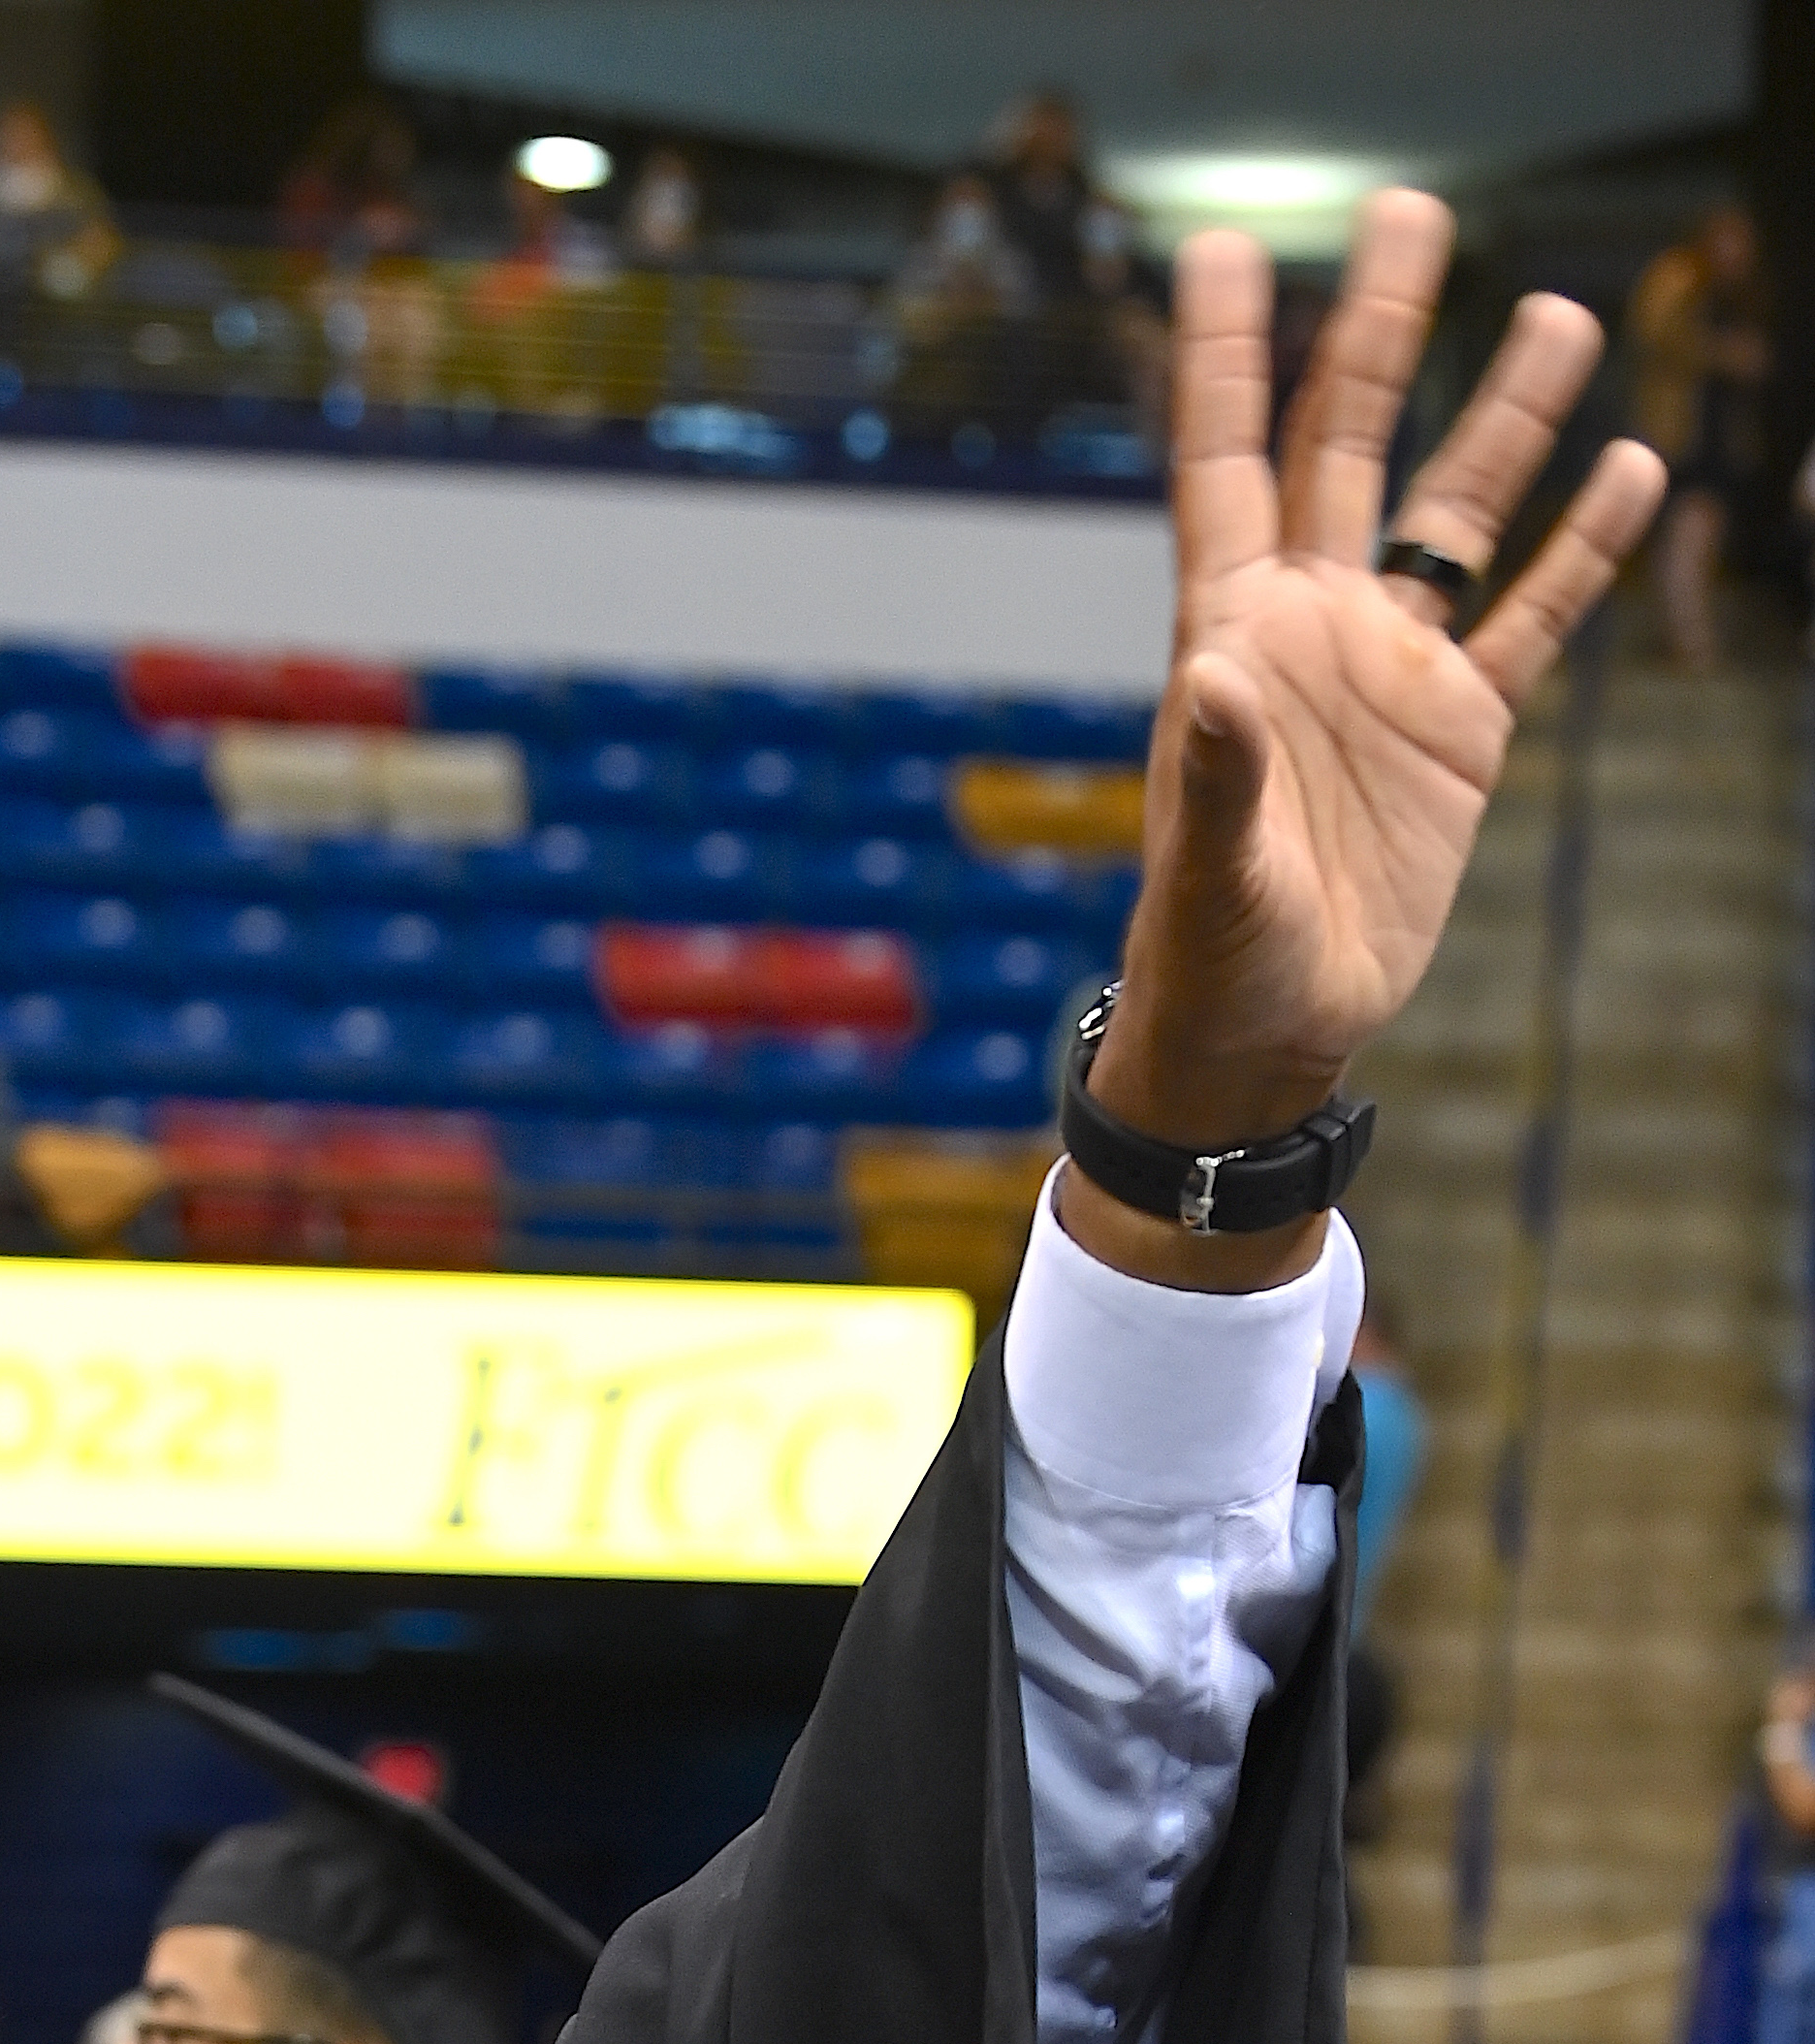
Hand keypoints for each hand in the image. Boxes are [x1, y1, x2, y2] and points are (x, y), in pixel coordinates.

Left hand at [1068, 188, 1662, 1289]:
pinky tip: (1628, 471)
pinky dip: (1579, 552)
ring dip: (1507, 417)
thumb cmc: (1210, 961)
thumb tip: (1211, 675)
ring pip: (1459, 511)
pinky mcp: (1461, 731)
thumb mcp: (1208, 874)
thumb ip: (1212, 773)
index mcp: (1231, 636)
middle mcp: (1313, 626)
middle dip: (1378, 330)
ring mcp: (1391, 670)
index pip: (1222, 461)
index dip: (1220, 356)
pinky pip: (1531, 620)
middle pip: (1349, 442)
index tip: (1221, 244)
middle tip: (1413, 211)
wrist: (1268, 1039)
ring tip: (1560, 314)